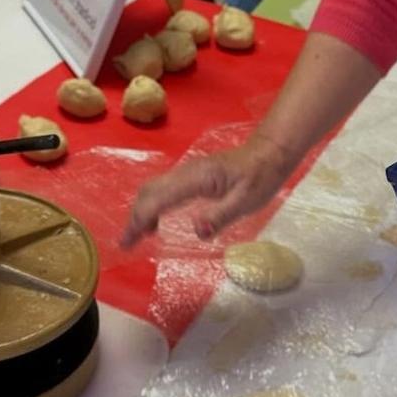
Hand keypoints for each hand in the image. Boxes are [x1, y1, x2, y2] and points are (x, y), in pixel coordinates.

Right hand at [122, 131, 296, 246]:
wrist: (270, 152)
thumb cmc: (261, 177)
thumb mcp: (247, 201)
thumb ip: (221, 216)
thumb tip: (196, 231)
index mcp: (197, 179)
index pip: (158, 200)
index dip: (139, 221)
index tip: (127, 242)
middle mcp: (186, 172)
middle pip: (149, 192)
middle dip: (134, 217)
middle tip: (126, 243)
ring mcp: (187, 171)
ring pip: (153, 189)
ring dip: (141, 211)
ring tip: (137, 236)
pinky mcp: (191, 175)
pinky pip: (163, 189)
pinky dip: (152, 205)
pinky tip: (156, 221)